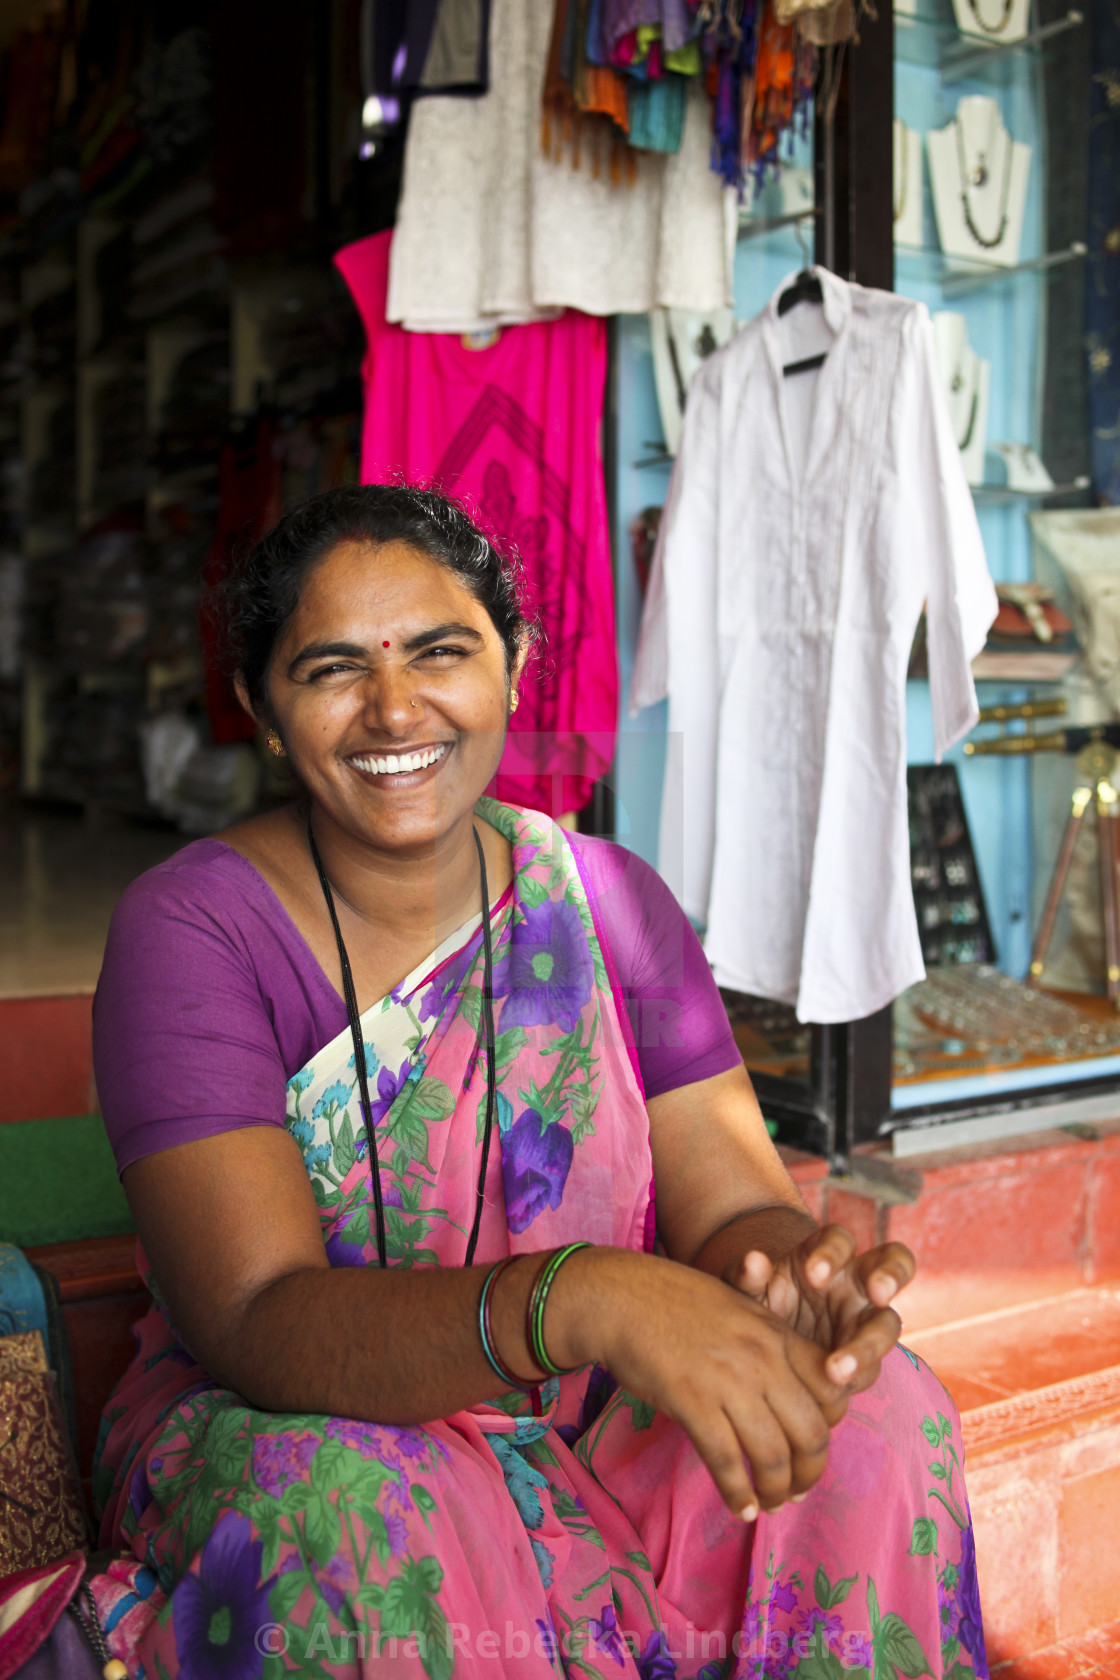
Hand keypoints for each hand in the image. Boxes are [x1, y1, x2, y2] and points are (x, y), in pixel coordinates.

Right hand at [551, 1247, 853, 1519]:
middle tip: (796, 1490)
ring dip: (776, 1492)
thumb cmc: (675, 1302)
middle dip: (809, 1473)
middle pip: (812, 1433)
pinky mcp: (692, 1401)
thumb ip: (770, 1345)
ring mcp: (728, 1380)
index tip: (812, 1447)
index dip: (830, 1429)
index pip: (832, 1392)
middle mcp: (762, 1358)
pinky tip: (740, 1508)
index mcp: (777, 1333)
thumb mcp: (738, 1308)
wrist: (620, 1296)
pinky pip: (727, 1462)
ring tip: (768, 1504)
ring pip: (773, 1455)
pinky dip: (737, 1494)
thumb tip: (792, 1392)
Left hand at [726, 1224, 914, 1393]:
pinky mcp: (866, 1358)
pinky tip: (833, 1390)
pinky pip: (872, 1366)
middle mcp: (855, 1282)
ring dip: (871, 1343)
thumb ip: (746, 1276)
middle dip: (890, 1275)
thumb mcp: (747, 1289)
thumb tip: (753, 1261)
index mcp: (825, 1255)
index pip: (839, 1240)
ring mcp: (866, 1319)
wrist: (763, 1344)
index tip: (814, 1275)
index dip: (833, 1252)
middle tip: (878, 1293)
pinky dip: (855, 1377)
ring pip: (889, 1322)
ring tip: (840, 1369)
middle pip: (893, 1263)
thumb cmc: (759, 1301)